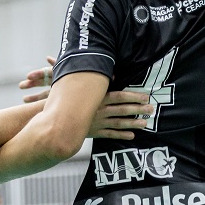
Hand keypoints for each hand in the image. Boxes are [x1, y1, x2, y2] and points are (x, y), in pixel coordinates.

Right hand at [22, 57, 152, 138]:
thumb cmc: (64, 98)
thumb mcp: (76, 83)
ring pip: (118, 123)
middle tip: (152, 109)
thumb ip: (91, 75)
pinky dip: (121, 135)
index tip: (146, 96)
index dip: (133, 97)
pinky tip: (132, 136)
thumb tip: (106, 68)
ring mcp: (97, 122)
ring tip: (145, 123)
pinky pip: (109, 134)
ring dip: (133, 123)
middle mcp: (99, 111)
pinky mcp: (93, 132)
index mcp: (97, 98)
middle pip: (122, 110)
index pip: (120, 96)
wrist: (52, 118)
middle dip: (138, 109)